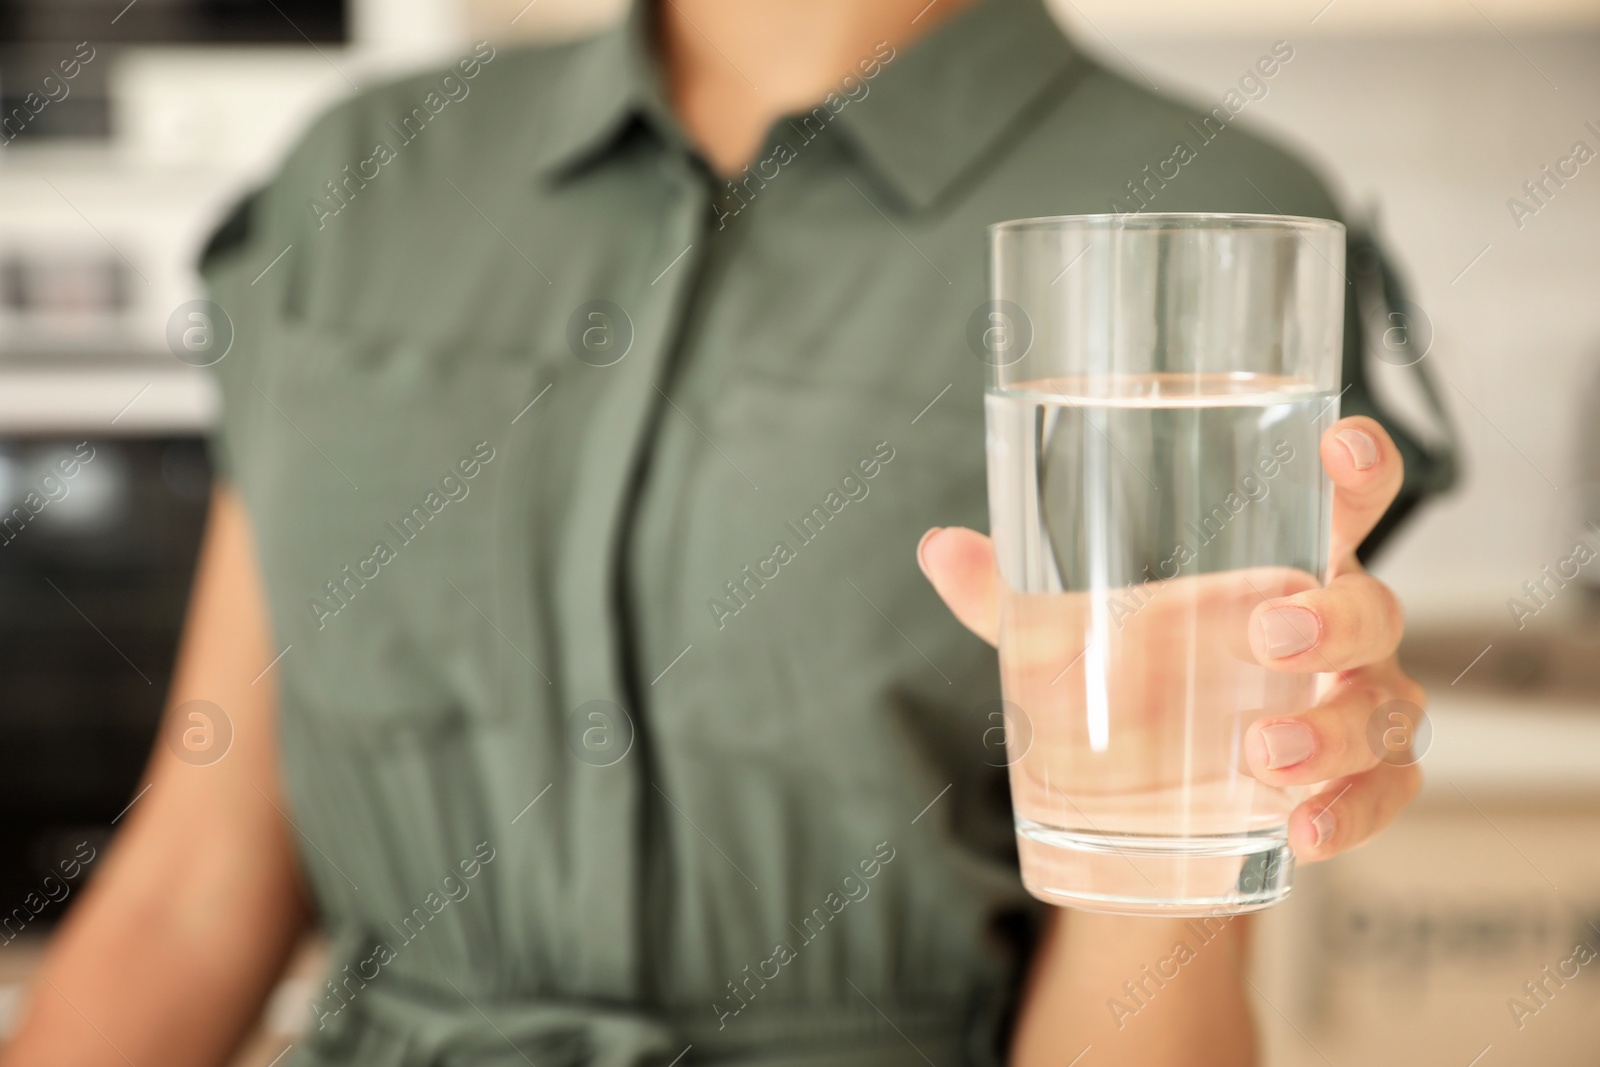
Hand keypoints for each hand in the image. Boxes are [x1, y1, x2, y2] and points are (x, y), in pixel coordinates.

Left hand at [918, 415, 1422, 860]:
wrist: (1148, 799)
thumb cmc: (1132, 680)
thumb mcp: (1065, 638)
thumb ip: (1009, 596)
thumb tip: (938, 548)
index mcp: (1279, 567)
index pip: (1342, 502)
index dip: (1360, 464)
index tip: (1337, 443)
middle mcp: (1333, 632)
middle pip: (1374, 606)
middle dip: (1336, 618)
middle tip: (1270, 633)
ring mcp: (1354, 708)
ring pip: (1389, 709)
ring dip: (1337, 729)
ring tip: (1264, 753)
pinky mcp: (1356, 785)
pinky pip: (1387, 797)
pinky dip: (1353, 814)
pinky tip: (1301, 829)